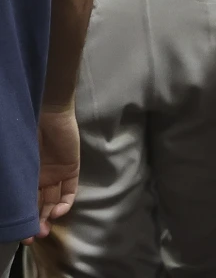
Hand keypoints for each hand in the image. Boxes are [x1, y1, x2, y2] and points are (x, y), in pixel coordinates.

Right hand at [27, 105, 79, 242]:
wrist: (47, 114)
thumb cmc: (24, 135)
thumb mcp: (17, 164)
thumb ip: (16, 183)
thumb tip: (9, 204)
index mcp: (24, 176)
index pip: (23, 202)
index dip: (22, 219)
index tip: (19, 235)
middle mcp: (38, 178)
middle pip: (37, 205)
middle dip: (34, 223)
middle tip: (32, 237)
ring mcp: (55, 174)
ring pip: (52, 202)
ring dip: (48, 217)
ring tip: (43, 229)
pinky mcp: (70, 169)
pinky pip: (69, 191)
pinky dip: (64, 204)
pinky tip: (57, 212)